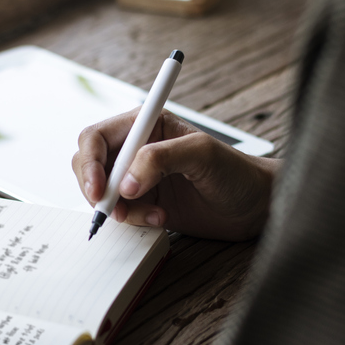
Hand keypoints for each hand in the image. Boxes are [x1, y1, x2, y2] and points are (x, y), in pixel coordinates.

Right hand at [72, 109, 279, 240]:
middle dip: (97, 189)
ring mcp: (138, 177)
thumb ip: (160, 159)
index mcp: (146, 124)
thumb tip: (126, 182)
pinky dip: (132, 220)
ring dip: (119, 208)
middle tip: (115, 209)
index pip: (97, 137)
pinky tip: (159, 218)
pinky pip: (119, 212)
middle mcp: (136, 148)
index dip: (90, 163)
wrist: (255, 206)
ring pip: (101, 192)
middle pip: (90, 164)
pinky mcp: (144, 202)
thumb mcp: (201, 154)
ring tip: (153, 214)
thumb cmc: (236, 172)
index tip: (100, 189)